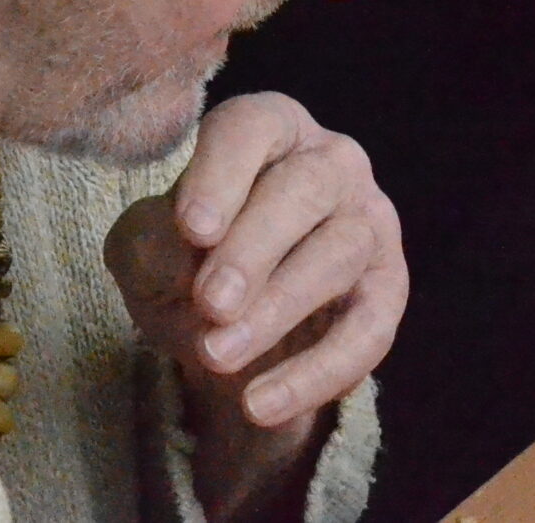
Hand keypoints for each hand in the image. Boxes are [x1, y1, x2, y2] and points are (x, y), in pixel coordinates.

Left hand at [105, 93, 404, 518]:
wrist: (227, 325)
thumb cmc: (185, 259)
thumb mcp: (146, 247)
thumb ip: (150, 242)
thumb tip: (184, 262)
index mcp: (270, 130)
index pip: (253, 129)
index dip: (223, 175)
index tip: (192, 229)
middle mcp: (332, 162)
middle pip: (307, 187)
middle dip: (256, 247)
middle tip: (210, 303)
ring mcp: (370, 221)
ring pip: (341, 251)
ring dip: (278, 307)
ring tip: (215, 356)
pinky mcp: (388, 289)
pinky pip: (368, 329)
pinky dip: (316, 372)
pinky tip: (262, 404)